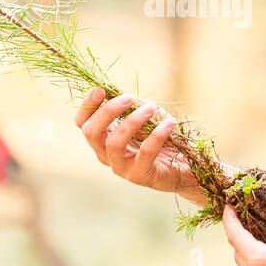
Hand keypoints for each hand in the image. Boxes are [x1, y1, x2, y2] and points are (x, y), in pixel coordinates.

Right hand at [73, 87, 200, 199]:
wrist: (182, 165)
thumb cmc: (161, 137)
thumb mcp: (145, 116)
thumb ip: (131, 106)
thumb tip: (120, 94)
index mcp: (103, 139)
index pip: (83, 124)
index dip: (87, 106)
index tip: (100, 89)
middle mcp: (107, 155)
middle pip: (91, 133)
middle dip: (107, 111)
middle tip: (128, 98)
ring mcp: (121, 167)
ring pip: (113, 143)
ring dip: (131, 121)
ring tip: (150, 108)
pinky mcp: (140, 175)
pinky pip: (145, 153)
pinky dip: (156, 135)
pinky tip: (168, 123)